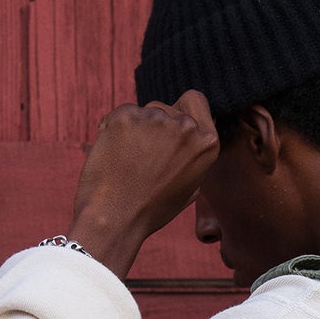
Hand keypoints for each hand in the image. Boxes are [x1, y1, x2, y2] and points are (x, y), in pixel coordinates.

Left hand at [69, 90, 218, 276]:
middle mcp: (186, 126)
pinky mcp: (126, 116)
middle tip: (142, 158)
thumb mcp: (189, 187)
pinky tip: (113, 155)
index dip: (181, 110)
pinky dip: (114, 129)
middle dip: (154, 126)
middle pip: (166, 107)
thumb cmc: (152, 209)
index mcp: (206, 143)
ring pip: (142, 112)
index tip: (168, 127)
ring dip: (134, 129)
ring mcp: (155, 118)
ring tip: (127, 161)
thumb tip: (190, 139)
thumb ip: (193, 158)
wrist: (116, 218)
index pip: (195, 100)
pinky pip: (120, 114)